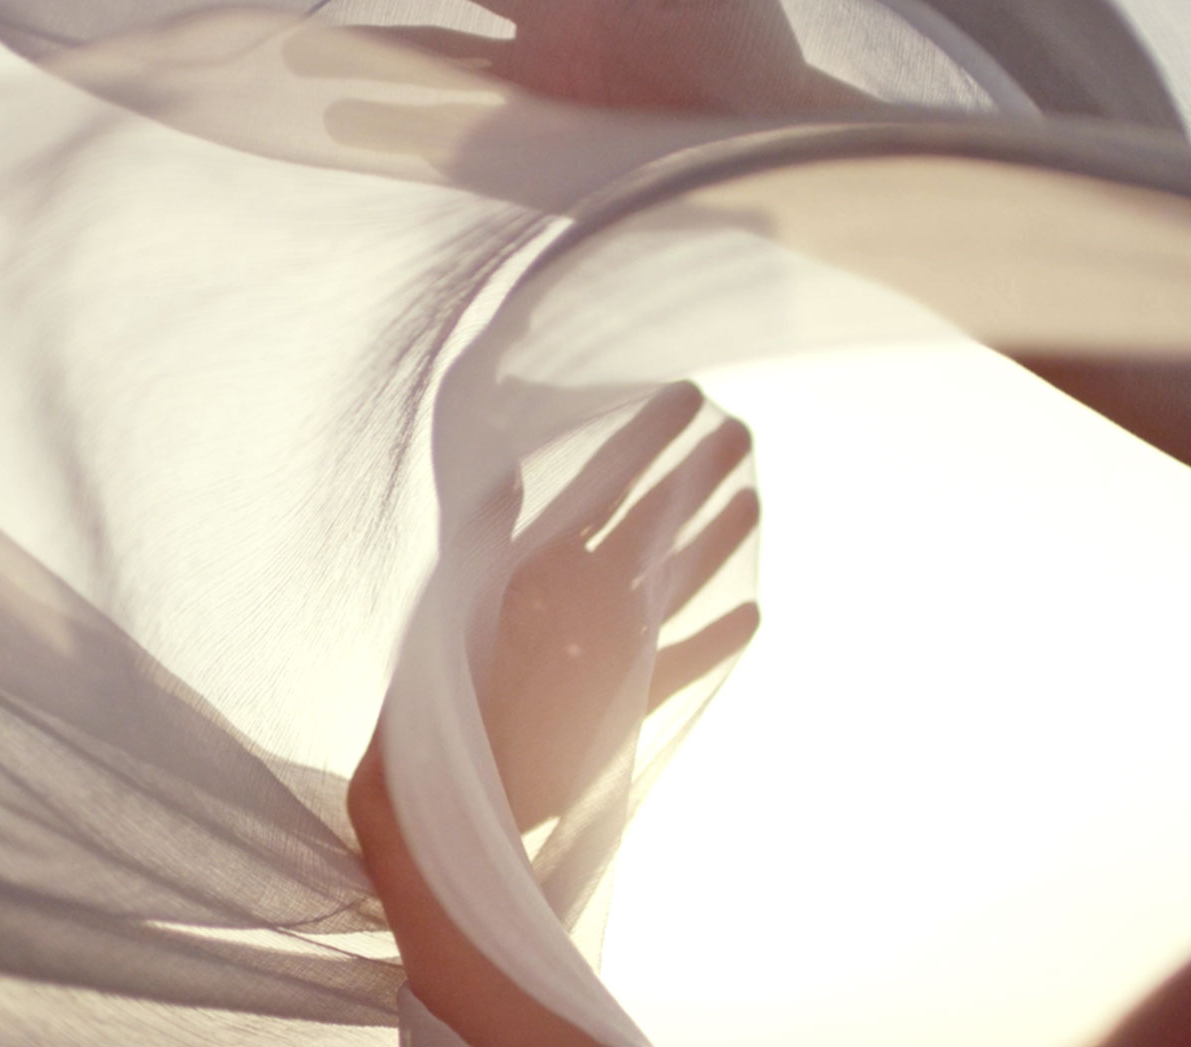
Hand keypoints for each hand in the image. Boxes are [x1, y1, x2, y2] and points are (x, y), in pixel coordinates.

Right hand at [339, 0, 868, 115]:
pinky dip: (437, 162)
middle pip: (438, 44)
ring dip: (389, 107)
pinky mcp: (558, 169)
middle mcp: (542, 62)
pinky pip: (485, 164)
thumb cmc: (755, 52)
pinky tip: (391, 163)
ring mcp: (545, 120)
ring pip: (448, 108)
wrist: (774, 136)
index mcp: (568, 8)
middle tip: (302, 41)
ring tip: (324, 112)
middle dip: (375, 42)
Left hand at [476, 382, 759, 829]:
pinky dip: (717, 641)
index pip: (604, 487)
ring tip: (753, 500)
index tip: (686, 395)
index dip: (645, 439)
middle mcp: (583, 596)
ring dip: (714, 543)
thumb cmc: (438, 699)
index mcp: (542, 565)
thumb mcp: (459, 607)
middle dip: (694, 476)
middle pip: (653, 523)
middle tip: (739, 431)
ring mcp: (610, 646)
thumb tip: (506, 469)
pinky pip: (683, 664)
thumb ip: (489, 540)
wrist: (441, 796)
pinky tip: (753, 612)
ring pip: (676, 583)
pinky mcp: (625, 702)